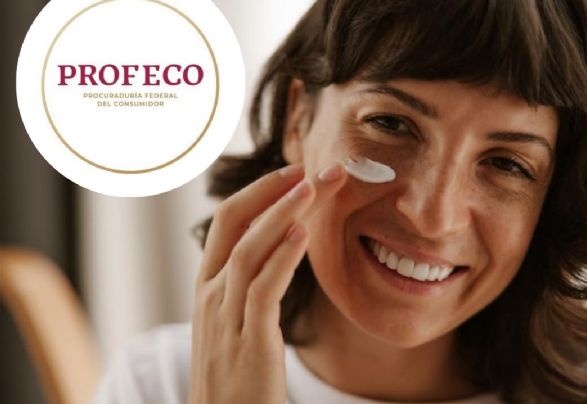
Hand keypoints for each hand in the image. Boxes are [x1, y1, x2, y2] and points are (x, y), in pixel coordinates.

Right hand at [188, 162, 346, 403]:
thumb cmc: (237, 374)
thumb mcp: (235, 321)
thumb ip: (250, 285)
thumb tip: (281, 246)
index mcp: (209, 285)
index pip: (229, 221)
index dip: (261, 191)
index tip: (295, 171)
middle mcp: (211, 294)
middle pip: (234, 222)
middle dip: (272, 189)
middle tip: (311, 166)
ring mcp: (225, 316)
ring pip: (249, 249)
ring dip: (283, 213)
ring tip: (313, 187)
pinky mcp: (248, 341)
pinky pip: (262, 290)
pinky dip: (282, 258)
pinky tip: (304, 235)